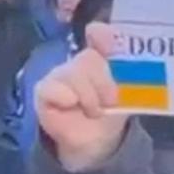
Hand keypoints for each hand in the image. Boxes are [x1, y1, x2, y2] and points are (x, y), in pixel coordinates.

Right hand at [35, 22, 127, 171]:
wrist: (97, 140)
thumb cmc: (113, 111)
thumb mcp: (128, 92)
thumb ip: (129, 71)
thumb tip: (126, 54)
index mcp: (104, 57)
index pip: (98, 34)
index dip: (101, 34)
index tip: (105, 40)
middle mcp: (80, 60)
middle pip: (89, 58)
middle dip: (104, 83)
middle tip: (110, 102)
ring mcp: (60, 73)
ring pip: (74, 73)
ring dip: (89, 97)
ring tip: (94, 111)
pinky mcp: (44, 89)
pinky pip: (55, 88)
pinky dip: (68, 99)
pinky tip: (71, 107)